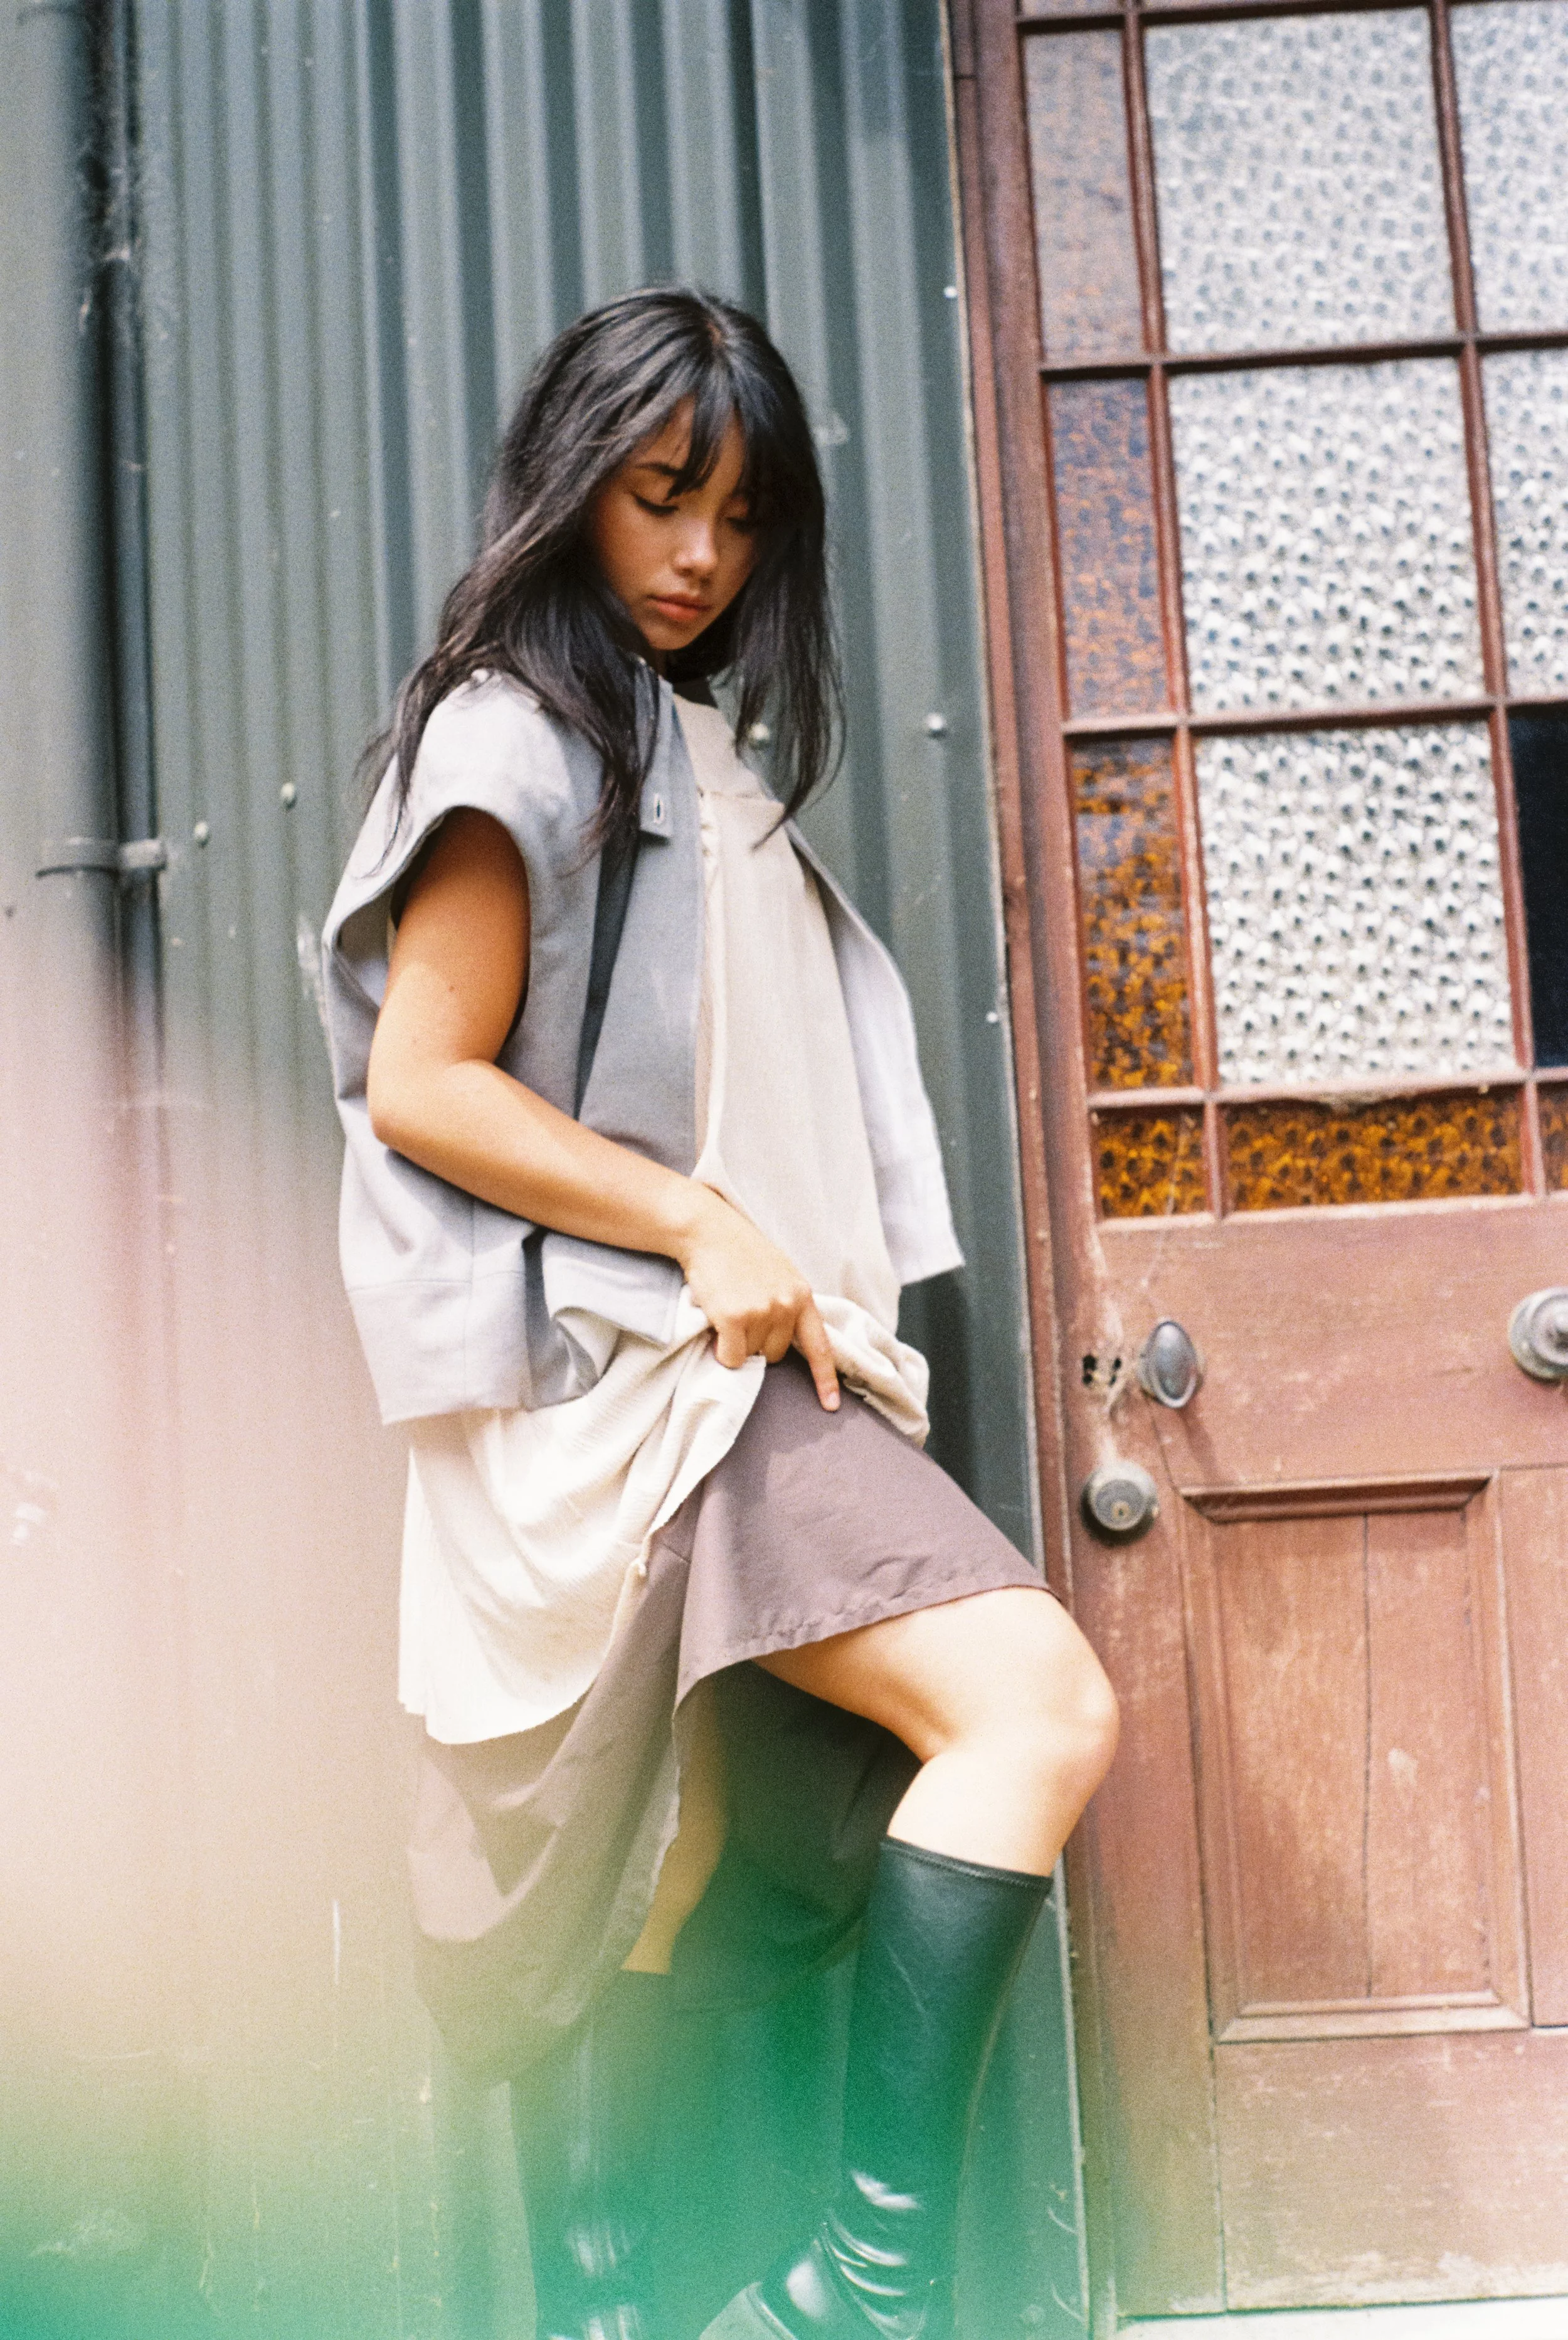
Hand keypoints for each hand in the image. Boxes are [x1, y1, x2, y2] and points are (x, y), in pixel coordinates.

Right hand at [676, 1189, 839, 1409]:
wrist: (708, 1230)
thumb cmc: (739, 1252)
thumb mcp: (779, 1274)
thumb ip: (788, 1304)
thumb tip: (782, 1342)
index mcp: (802, 1296)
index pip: (820, 1346)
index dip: (825, 1379)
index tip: (831, 1406)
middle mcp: (787, 1306)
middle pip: (775, 1355)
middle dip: (757, 1344)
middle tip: (741, 1313)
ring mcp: (762, 1312)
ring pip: (750, 1357)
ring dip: (736, 1343)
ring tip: (728, 1308)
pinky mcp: (734, 1318)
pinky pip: (731, 1358)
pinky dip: (720, 1350)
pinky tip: (715, 1322)